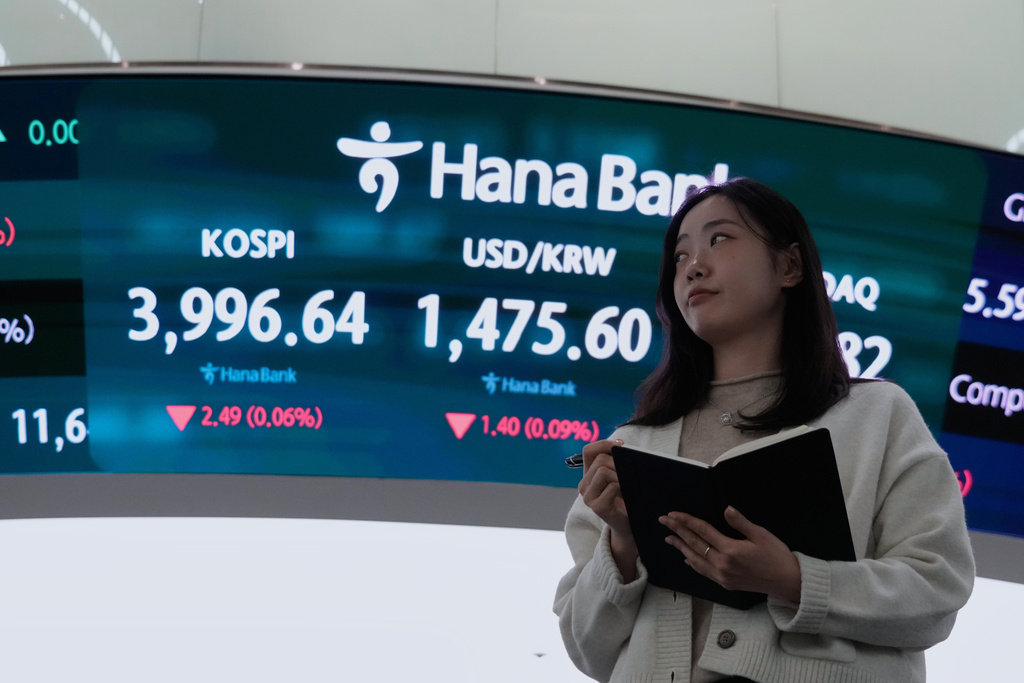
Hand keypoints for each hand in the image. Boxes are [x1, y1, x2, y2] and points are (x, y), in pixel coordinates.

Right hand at [578, 438, 636, 577]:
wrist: (628, 526)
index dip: (604, 444)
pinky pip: (611, 487)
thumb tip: (621, 446)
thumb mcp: (619, 477)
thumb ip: (615, 462)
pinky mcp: (597, 507)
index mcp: (588, 475)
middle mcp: (583, 485)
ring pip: (603, 471)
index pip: (589, 451)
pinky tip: (625, 496)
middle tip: (628, 475)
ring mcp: (588, 497)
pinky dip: (621, 488)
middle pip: (600, 460)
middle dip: (618, 464)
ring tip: (626, 486)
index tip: (621, 447)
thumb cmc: (626, 499)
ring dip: (620, 476)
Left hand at [659, 506, 801, 602]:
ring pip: (695, 559)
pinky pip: (703, 571)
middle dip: (677, 531)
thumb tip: (726, 509)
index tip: (673, 514)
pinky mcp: (725, 583)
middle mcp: (722, 564)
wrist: (788, 582)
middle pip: (694, 544)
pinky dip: (693, 562)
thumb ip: (740, 523)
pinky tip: (687, 557)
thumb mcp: (761, 535)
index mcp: (730, 550)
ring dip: (680, 547)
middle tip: (663, 521)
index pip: (702, 531)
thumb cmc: (777, 556)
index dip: (686, 521)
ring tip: (669, 538)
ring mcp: (722, 576)